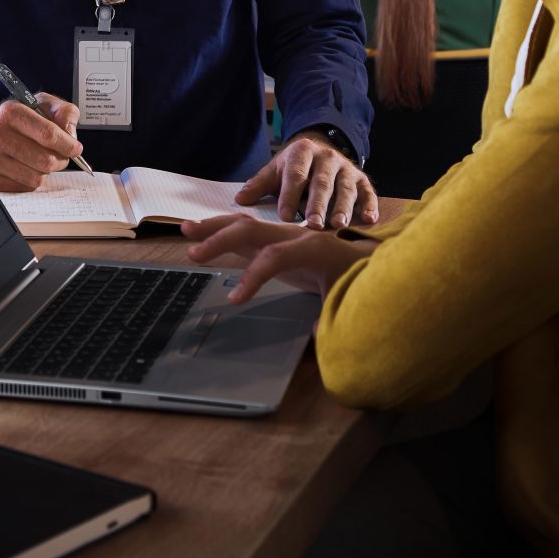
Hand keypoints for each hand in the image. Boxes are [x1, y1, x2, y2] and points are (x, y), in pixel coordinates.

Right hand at [0, 94, 82, 191]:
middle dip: (61, 160)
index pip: (48, 134)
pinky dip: (32, 179)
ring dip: (46, 171)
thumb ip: (65, 112)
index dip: (68, 144)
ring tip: (41, 158)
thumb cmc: (17, 118)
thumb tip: (71, 136)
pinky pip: (25, 187)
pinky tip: (27, 166)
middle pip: (45, 160)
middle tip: (61, 155)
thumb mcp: (42, 104)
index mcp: (10, 112)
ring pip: (37, 177)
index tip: (76, 148)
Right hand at [182, 212, 357, 303]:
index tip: (235, 300)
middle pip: (253, 231)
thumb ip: (335, 316)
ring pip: (246, 225)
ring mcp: (285, 235)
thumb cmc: (362, 280)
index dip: (253, 276)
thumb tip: (317, 332)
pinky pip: (249, 232)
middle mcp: (296, 235)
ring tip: (186, 230)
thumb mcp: (351, 299)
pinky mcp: (279, 240)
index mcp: (314, 249)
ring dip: (215, 227)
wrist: (372, 260)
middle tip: (193, 254)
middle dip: (221, 240)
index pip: (275, 257)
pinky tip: (205, 232)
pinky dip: (224, 231)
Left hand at [238, 133, 377, 228]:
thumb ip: (259, 185)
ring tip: (338, 225)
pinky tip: (370, 221)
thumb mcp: (276, 170)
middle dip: (317, 204)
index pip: (295, 175)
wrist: (321, 148)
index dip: (290, 195)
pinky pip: (368, 192)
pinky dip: (370, 206)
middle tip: (312, 225)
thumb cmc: (295, 168)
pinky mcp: (363, 179)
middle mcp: (327, 158)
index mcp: (301, 153)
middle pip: (321, 183)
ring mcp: (346, 168)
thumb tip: (240, 200)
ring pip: (345, 188)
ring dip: (343, 207)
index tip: (285, 216)